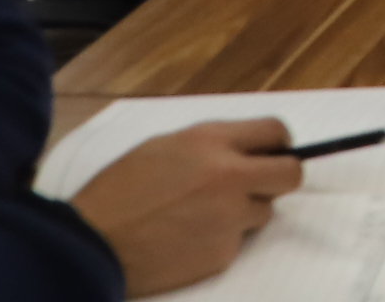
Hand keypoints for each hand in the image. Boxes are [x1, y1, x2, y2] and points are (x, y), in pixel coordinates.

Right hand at [67, 117, 302, 295]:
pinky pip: (236, 241)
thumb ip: (212, 145)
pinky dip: (220, 240)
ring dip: (244, 212)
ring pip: (263, 212)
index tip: (273, 151)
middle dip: (280, 177)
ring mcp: (229, 218)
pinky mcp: (222, 254)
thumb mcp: (164, 146)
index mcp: (212, 142)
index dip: (278, 142)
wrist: (93, 243)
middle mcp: (230, 177)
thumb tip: (248, 150)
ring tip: (201, 215)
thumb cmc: (119, 191)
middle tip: (258, 184)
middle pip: (290, 175)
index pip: (276, 131)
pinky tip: (186, 238)